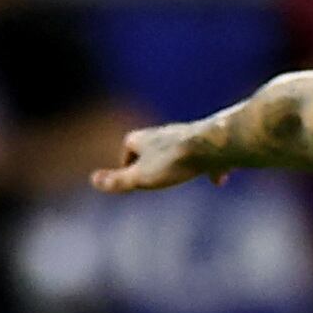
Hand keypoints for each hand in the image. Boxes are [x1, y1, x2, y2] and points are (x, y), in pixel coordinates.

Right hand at [91, 119, 224, 193]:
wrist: (212, 146)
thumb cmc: (173, 162)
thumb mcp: (141, 176)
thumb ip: (118, 180)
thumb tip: (93, 181)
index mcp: (144, 137)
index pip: (129, 146)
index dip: (128, 161)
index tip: (130, 176)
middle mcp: (165, 132)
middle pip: (154, 145)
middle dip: (153, 160)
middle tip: (154, 176)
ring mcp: (189, 135)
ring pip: (181, 149)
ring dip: (180, 161)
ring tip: (182, 175)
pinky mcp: (211, 142)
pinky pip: (209, 155)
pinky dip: (210, 166)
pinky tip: (218, 180)